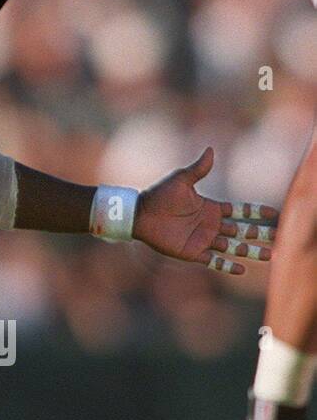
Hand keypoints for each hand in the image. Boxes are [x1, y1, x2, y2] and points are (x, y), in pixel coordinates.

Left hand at [134, 147, 276, 274]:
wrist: (141, 214)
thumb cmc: (159, 195)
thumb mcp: (182, 180)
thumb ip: (199, 169)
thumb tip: (211, 149)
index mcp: (210, 208)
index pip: (240, 212)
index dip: (257, 212)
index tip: (275, 214)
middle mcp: (210, 225)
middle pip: (241, 231)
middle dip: (260, 234)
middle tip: (278, 237)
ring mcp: (203, 239)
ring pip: (233, 247)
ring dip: (250, 251)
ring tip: (269, 255)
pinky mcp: (193, 252)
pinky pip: (214, 261)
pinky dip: (228, 266)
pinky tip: (243, 270)